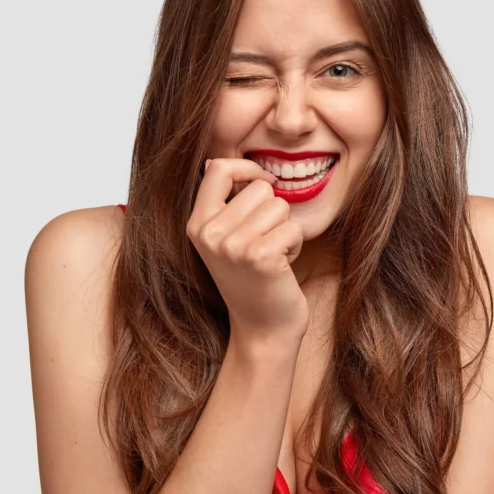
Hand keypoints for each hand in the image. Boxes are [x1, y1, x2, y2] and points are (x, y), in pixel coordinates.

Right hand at [187, 158, 308, 345]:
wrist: (262, 330)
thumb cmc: (251, 281)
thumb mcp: (224, 240)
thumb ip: (221, 204)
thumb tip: (214, 163)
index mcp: (197, 224)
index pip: (219, 168)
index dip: (247, 169)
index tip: (263, 184)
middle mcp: (210, 233)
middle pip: (261, 188)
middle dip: (274, 212)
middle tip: (265, 243)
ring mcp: (234, 246)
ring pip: (280, 206)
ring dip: (286, 230)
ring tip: (273, 255)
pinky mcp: (261, 257)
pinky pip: (294, 228)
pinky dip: (296, 246)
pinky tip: (282, 267)